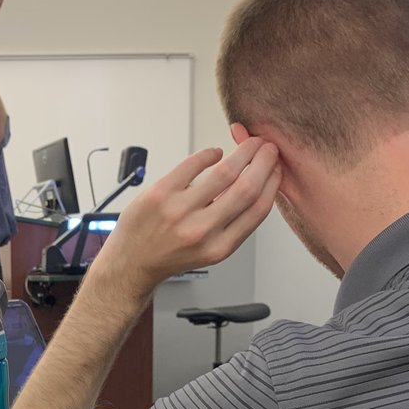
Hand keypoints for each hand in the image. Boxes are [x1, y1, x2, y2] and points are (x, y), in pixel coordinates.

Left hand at [90, 139, 280, 303]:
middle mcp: (201, 231)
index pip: (258, 209)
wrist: (132, 264)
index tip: (277, 169)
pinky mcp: (160, 195)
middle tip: (268, 148)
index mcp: (219, 247)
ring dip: (242, 152)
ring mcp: (179, 212)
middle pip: (247, 187)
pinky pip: (191, 164)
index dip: (273, 184)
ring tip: (248, 144)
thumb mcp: (210, 251)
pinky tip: (214, 153)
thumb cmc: (170, 255)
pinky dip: (208, 154)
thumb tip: (257, 186)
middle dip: (263, 162)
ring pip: (224, 172)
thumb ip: (232, 224)